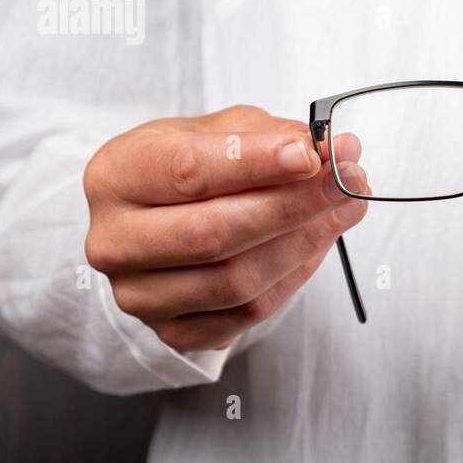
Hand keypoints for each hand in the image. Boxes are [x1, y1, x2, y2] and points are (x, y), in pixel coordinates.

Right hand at [83, 105, 367, 351]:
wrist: (159, 217)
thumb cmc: (188, 166)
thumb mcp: (218, 130)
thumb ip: (270, 136)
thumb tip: (331, 151)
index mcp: (116, 176)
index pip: (187, 171)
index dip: (256, 164)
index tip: (311, 154)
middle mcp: (114, 241)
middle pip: (214, 234)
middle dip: (294, 206)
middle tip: (347, 180)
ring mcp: (139, 295)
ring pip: (237, 282)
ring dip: (306, 243)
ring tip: (345, 207)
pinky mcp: (172, 332)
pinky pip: (248, 313)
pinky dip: (294, 277)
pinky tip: (317, 242)